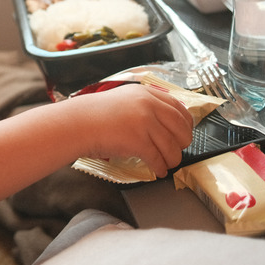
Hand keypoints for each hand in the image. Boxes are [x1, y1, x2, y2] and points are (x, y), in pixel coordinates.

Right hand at [64, 83, 192, 176]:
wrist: (78, 123)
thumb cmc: (95, 115)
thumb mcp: (124, 100)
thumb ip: (144, 105)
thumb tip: (163, 122)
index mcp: (147, 94)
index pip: (179, 108)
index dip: (186, 124)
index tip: (185, 132)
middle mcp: (149, 106)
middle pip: (181, 127)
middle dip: (183, 143)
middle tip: (177, 150)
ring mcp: (145, 123)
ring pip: (172, 146)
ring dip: (172, 159)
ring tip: (167, 164)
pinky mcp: (138, 142)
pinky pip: (158, 159)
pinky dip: (160, 167)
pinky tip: (157, 171)